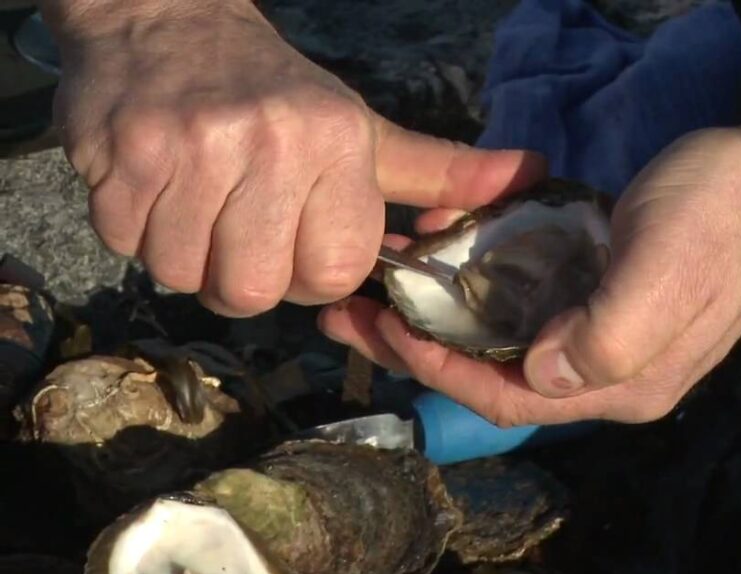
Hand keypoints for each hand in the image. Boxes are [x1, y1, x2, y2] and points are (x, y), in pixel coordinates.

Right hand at [42, 0, 544, 315]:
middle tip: (244, 232)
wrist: (166, 19)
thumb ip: (441, 174)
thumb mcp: (365, 133)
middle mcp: (267, 143)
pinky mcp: (118, 153)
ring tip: (201, 207)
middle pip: (253, 290)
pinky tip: (158, 190)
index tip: (299, 245)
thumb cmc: (279, 96)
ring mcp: (188, 147)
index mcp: (337, 144)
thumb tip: (533, 178)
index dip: (313, 276)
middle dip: (246, 278)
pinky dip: (138, 232)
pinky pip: (126, 244)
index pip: (333, 273)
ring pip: (184, 275)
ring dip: (190, 258)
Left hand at [320, 112, 740, 425]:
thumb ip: (606, 336)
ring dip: (441, 318)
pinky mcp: (600, 294)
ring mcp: (602, 334)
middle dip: (421, 350)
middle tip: (353, 317)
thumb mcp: (666, 271)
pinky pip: (525, 303)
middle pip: (495, 377)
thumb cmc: (720, 219)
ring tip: (383, 289)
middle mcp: (606, 372)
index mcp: (621, 384)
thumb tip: (541, 375)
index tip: (389, 329)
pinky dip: (478, 286)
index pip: (511, 398)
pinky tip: (446, 256)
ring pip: (503, 341)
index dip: (442, 370)